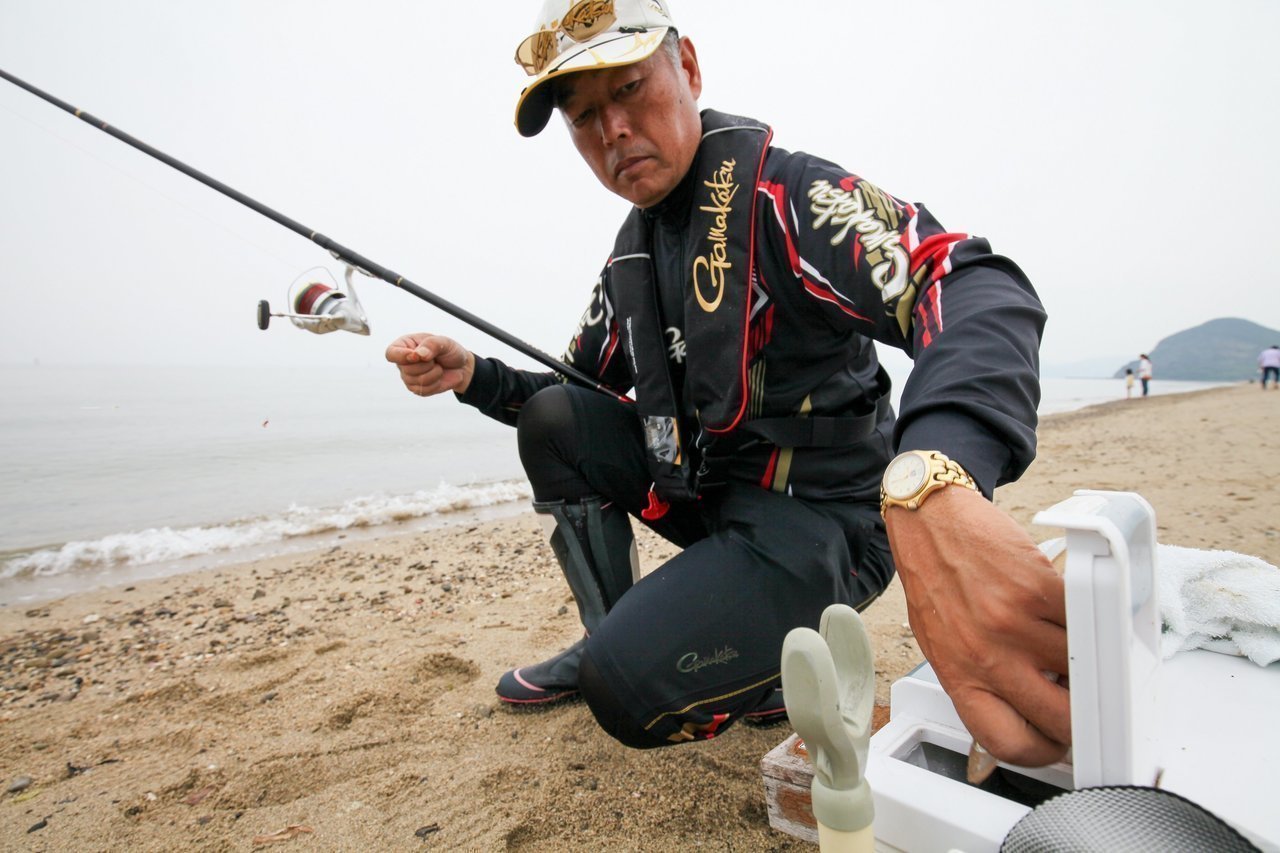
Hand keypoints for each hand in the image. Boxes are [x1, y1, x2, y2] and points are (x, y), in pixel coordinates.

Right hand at [385, 333, 474, 396]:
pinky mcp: (416, 389)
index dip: (401, 356)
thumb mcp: (444, 342)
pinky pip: (423, 390)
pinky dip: (436, 383)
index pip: (391, 353)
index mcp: (404, 345)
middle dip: (427, 365)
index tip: (415, 356)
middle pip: (406, 369)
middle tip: (435, 359)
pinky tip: (438, 377)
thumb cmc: (449, 351)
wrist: (460, 367)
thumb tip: (418, 355)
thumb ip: (431, 345)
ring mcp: (408, 377)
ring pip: (417, 380)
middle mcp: (402, 362)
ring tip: (438, 367)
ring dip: (434, 373)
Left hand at [885, 486, 1069, 766]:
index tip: (1058, 745)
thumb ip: (979, 679)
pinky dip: (1086, 621)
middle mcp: (986, 655)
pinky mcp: (1036, 588)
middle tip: (1084, 705)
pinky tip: (1072, 614)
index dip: (1043, 754)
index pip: (1007, 742)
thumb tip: (1026, 709)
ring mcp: (1013, 623)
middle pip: (1060, 718)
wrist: (929, 524)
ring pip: (1082, 667)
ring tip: (1073, 648)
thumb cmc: (935, 582)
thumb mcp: (943, 644)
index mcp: (960, 676)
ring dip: (1087, 662)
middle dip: (1082, 720)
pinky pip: (1083, 621)